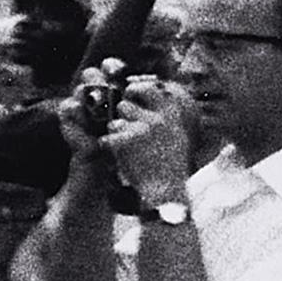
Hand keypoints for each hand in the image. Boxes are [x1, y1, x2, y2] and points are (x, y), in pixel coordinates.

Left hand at [104, 82, 196, 202]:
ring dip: (115, 134)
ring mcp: (139, 129)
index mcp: (170, 116)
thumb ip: (164, 116)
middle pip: (124, 105)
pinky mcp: (123, 142)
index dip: (136, 89)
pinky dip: (108, 148)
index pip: (149, 88)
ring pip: (113, 122)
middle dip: (121, 117)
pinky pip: (106, 138)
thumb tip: (152, 93)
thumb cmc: (170, 165)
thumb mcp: (176, 135)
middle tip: (128, 132)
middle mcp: (156, 119)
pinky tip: (120, 158)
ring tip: (128, 149)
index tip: (129, 92)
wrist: (165, 192)